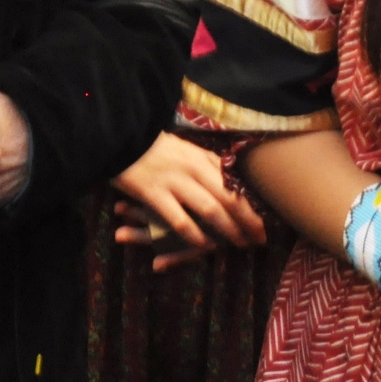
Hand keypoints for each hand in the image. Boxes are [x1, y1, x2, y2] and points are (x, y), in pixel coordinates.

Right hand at [111, 132, 265, 269]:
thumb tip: (227, 177)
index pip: (234, 184)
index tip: (262, 221)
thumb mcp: (183, 147)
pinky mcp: (154, 194)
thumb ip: (204, 162)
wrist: (118, 135)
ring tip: (240, 244)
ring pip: (211, 210)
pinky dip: (195, 236)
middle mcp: (193, 168)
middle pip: (229, 198)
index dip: (251, 205)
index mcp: (201, 156)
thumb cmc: (151, 145)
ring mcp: (174, 181)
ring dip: (229, 230)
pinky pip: (180, 220)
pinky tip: (205, 246)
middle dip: (249, 221)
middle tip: (260, 239)